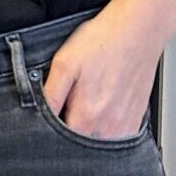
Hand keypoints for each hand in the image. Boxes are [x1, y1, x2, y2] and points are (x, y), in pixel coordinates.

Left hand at [42, 0, 175, 139]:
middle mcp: (108, 126)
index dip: (48, 133)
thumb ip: (51, 93)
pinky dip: (106, 130)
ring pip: (100, 142)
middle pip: (81, 145)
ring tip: (83, 108)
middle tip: (64, 109)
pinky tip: (100, 110)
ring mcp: (125, 125)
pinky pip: (118, 137)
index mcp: (86, 116)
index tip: (44, 121)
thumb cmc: (102, 42)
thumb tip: (37, 113)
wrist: (138, 31)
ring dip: (88, 133)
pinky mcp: (137, 118)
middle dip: (67, 135)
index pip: (61, 141)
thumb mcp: (64, 62)